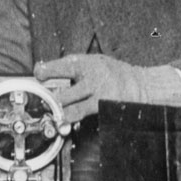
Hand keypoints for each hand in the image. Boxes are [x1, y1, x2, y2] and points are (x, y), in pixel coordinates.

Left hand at [34, 54, 180, 122]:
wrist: (142, 85)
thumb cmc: (114, 72)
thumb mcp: (95, 61)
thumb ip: (74, 68)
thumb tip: (47, 74)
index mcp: (87, 63)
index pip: (61, 67)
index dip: (46, 72)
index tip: (39, 76)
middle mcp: (92, 79)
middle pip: (62, 93)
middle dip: (50, 99)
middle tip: (42, 100)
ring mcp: (98, 95)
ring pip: (71, 109)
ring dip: (59, 112)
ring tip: (52, 112)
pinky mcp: (103, 108)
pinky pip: (82, 115)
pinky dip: (71, 118)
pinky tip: (66, 119)